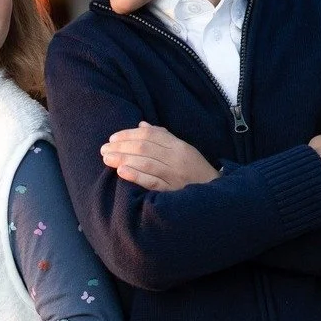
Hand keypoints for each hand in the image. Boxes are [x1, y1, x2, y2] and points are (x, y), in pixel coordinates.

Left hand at [101, 122, 218, 191]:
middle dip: (121, 146)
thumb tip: (142, 125)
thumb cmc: (196, 172)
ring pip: (146, 162)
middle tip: (104, 149)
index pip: (150, 135)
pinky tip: (122, 172)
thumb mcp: (184, 151)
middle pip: (145, 147)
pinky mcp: (173, 191)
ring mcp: (175, 175)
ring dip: (123, 158)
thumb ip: (163, 138)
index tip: (113, 138)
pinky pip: (152, 182)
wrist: (216, 195)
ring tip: (107, 159)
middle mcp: (177, 158)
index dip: (129, 134)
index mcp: (179, 146)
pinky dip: (136, 175)